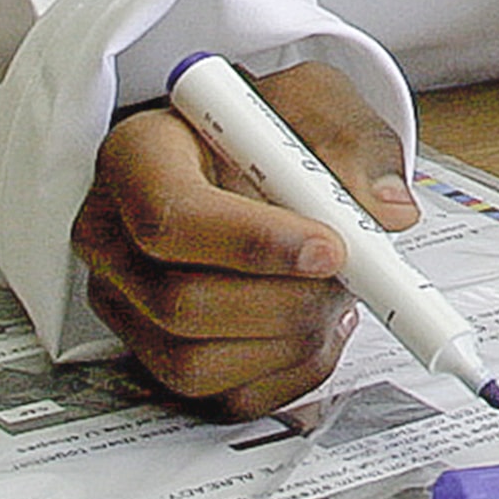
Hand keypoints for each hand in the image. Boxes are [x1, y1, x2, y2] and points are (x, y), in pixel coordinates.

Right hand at [74, 60, 416, 416]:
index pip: (170, 217)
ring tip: (336, 293)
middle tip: (349, 274)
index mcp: (136, 156)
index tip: (329, 247)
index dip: (254, 244)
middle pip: (181, 303)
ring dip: (291, 339)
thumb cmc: (268, 126)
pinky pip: (220, 398)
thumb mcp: (314, 99)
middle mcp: (112, 235)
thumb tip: (386, 210)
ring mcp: (124, 304)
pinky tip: (317, 325)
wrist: (253, 157)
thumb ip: (352, 143)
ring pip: (197, 363)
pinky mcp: (153, 355)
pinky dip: (289, 373)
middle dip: (286, 300)